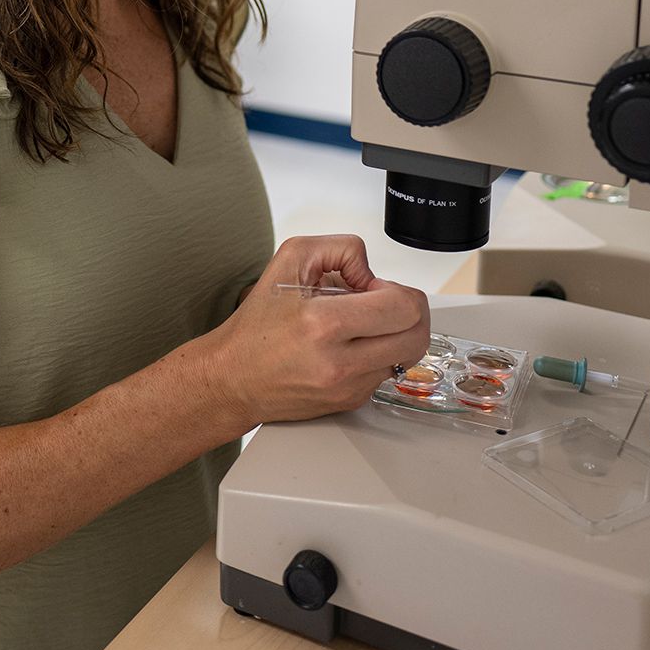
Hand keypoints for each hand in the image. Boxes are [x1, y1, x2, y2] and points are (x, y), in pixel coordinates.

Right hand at [200, 235, 429, 430]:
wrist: (233, 378)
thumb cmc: (257, 325)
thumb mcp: (289, 260)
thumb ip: (339, 248)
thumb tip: (370, 271)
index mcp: (324, 324)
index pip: (402, 306)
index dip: (397, 289)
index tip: (374, 287)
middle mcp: (340, 362)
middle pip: (417, 334)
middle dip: (410, 311)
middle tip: (383, 302)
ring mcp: (349, 387)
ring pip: (407, 355)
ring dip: (394, 333)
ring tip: (362, 324)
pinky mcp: (351, 402)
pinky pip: (386, 372)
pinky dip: (377, 354)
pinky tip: (349, 345)